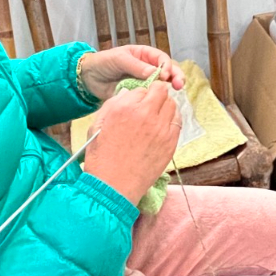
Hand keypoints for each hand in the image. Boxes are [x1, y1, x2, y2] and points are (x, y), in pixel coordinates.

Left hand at [79, 45, 184, 100]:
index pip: (162, 59)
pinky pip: (151, 97)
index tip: (164, 75)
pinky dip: (157, 99)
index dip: (166, 66)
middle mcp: (148, 68)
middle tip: (179, 85)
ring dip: (170, 88)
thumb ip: (136, 66)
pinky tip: (162, 102)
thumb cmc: (103, 62)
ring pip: (162, 85)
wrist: (89, 78)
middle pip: (168, 71)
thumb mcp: (119, 59)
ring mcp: (145, 82)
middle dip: (176, 76)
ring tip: (176, 91)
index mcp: (144, 55)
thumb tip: (155, 73)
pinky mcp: (139, 94)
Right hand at [83, 83, 180, 202]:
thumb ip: (112, 105)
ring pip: (172, 104)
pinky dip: (172, 120)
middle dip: (156, 95)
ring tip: (157, 116)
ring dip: (165, 106)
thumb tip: (128, 94)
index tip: (137, 104)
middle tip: (151, 105)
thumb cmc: (101, 158)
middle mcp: (145, 114)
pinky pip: (178, 121)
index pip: (141, 89)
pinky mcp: (170, 142)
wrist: (114, 186)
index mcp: (124, 108)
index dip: (139, 95)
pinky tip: (163, 127)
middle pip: (161, 91)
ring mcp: (161, 128)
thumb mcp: (97, 126)